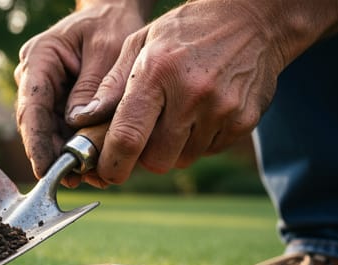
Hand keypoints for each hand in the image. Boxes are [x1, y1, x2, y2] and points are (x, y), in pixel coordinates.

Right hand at [14, 1, 146, 187]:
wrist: (113, 11)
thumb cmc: (112, 22)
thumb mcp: (108, 48)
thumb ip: (93, 86)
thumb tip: (78, 124)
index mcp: (39, 58)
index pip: (31, 107)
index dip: (36, 142)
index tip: (45, 170)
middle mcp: (33, 77)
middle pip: (35, 125)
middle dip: (52, 155)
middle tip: (75, 180)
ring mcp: (43, 90)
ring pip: (47, 131)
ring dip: (64, 155)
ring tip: (89, 177)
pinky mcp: (56, 101)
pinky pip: (60, 128)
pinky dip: (74, 146)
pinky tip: (91, 165)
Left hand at [68, 0, 287, 185]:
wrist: (253, 18)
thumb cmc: (186, 31)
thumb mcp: (140, 42)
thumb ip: (111, 85)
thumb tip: (84, 120)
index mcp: (157, 73)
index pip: (128, 136)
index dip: (113, 164)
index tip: (107, 172)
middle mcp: (191, 94)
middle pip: (156, 159)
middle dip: (145, 155)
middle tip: (146, 134)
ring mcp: (222, 109)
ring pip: (183, 158)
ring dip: (174, 147)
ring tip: (179, 113)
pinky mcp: (244, 120)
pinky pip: (210, 151)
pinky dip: (201, 140)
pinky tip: (203, 111)